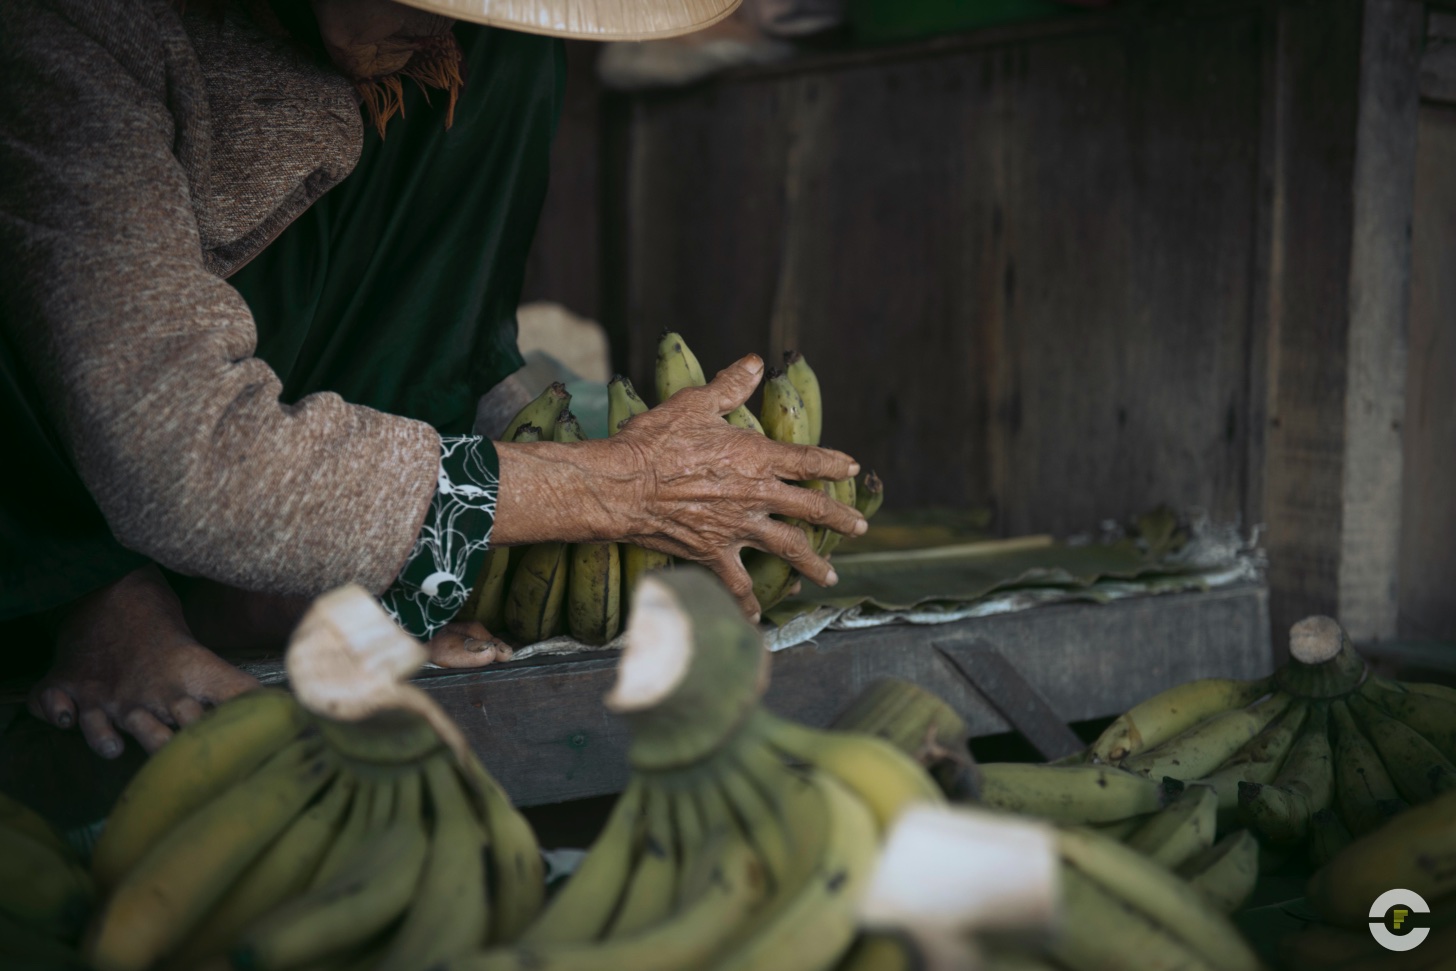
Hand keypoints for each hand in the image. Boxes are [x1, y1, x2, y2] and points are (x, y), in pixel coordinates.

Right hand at [492, 355, 865, 618]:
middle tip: (860, 527)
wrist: (622, 485)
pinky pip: (737, 582)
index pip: (807, 460)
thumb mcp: (694, 404)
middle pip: (811, 508)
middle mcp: (756, 495)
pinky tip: (756, 617)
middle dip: (839, 518)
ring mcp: (737, 527)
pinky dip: (747, 602)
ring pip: (788, 548)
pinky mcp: (713, 552)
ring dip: (812, 562)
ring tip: (831, 575)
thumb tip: (754, 363)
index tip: (851, 468)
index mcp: (756, 457)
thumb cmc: (655, 441)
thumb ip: (729, 386)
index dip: (833, 463)